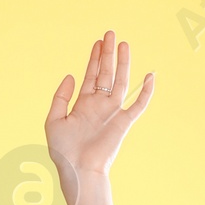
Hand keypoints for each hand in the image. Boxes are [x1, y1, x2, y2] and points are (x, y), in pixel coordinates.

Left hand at [45, 30, 153, 204]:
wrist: (77, 170)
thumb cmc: (63, 151)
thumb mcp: (54, 120)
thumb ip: (60, 97)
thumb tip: (70, 75)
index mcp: (83, 104)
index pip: (91, 76)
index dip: (94, 59)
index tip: (98, 42)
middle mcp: (99, 105)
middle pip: (106, 74)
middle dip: (108, 54)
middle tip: (110, 34)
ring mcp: (112, 113)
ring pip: (121, 82)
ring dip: (123, 63)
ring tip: (124, 44)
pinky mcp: (123, 123)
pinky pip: (138, 105)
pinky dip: (146, 91)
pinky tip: (150, 76)